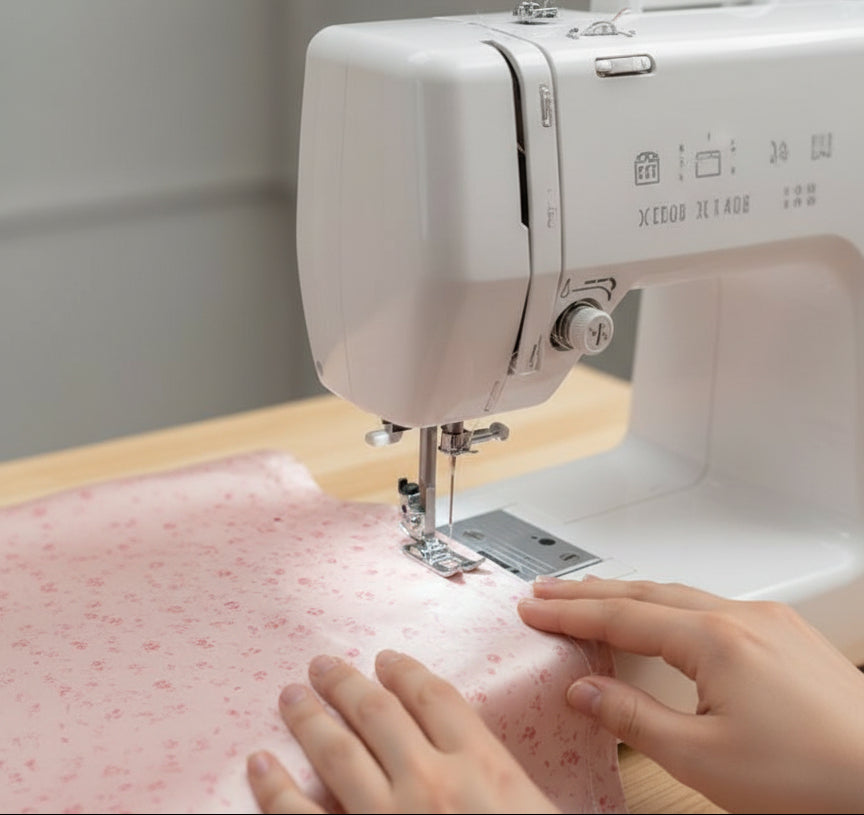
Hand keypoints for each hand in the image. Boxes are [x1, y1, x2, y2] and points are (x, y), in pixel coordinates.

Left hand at [246, 650, 558, 813]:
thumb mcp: (534, 813)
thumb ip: (497, 782)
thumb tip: (469, 761)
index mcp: (484, 767)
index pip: (436, 699)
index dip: (407, 672)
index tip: (386, 659)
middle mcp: (431, 780)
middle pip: (380, 713)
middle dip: (347, 684)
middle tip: (322, 665)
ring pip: (338, 749)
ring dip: (310, 717)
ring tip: (291, 696)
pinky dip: (274, 787)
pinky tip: (259, 764)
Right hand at [518, 576, 863, 813]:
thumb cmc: (811, 778)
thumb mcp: (702, 758)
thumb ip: (633, 717)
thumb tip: (583, 690)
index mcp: (715, 638)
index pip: (621, 616)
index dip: (570, 613)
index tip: (534, 610)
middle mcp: (743, 616)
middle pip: (646, 593)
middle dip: (591, 592)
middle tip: (548, 591)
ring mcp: (770, 621)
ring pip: (681, 595)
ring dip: (630, 595)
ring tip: (592, 597)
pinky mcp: (789, 635)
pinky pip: (713, 604)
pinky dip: (671, 605)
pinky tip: (664, 616)